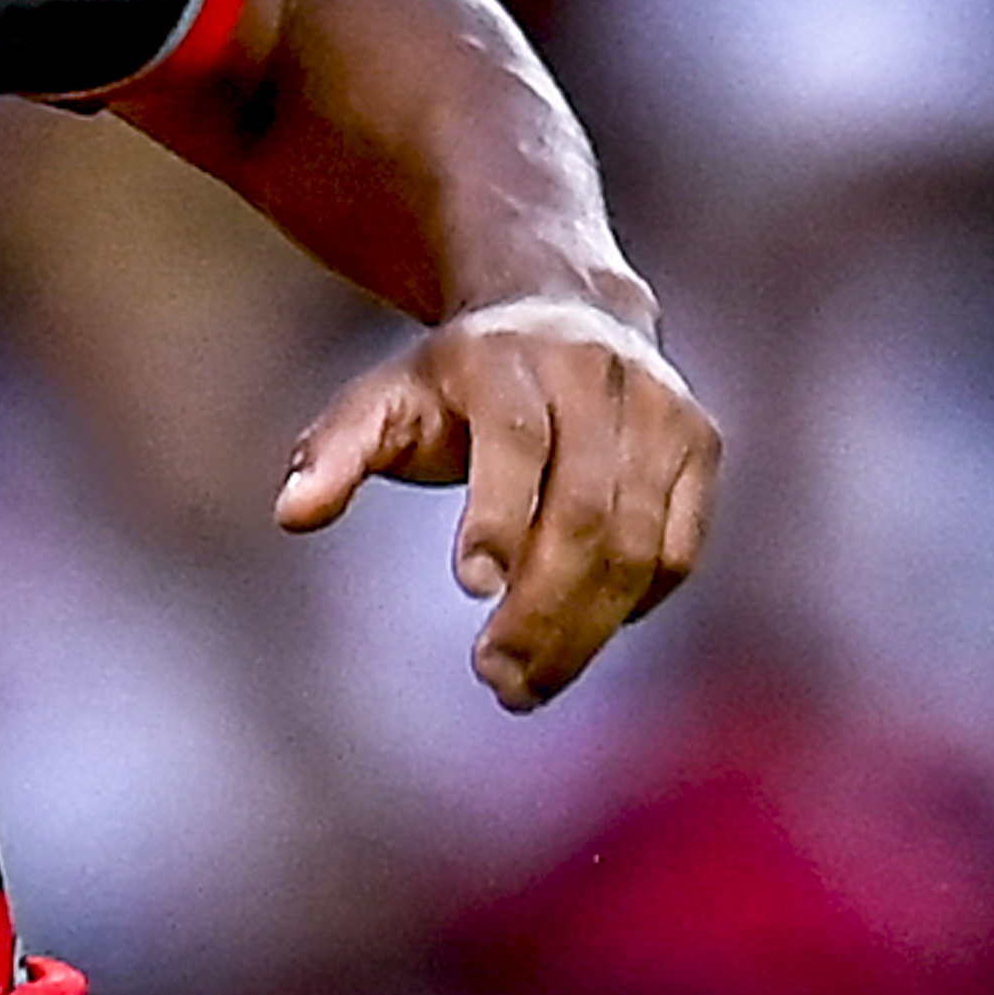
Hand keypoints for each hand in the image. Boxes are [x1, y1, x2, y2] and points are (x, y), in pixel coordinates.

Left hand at [277, 290, 719, 711]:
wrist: (565, 308)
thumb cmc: (455, 382)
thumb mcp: (382, 401)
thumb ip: (334, 454)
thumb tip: (292, 514)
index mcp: (507, 358)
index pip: (514, 440)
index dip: (498, 515)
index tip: (471, 588)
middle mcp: (597, 374)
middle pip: (584, 511)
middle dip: (541, 608)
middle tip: (496, 681)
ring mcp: (661, 409)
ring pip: (636, 542)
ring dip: (585, 629)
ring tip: (527, 686)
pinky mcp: (701, 444)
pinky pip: (676, 549)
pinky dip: (633, 605)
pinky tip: (582, 637)